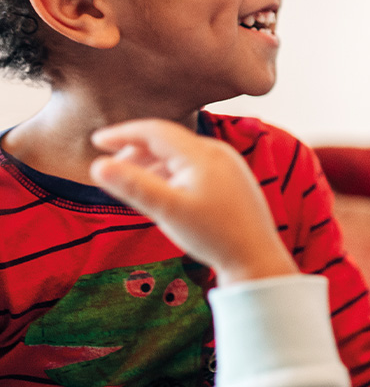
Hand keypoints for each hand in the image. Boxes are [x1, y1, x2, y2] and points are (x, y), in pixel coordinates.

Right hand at [91, 119, 296, 285]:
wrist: (256, 256)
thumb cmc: (212, 234)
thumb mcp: (167, 211)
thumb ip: (133, 186)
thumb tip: (97, 165)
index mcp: (201, 154)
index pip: (156, 131)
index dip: (123, 133)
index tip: (96, 139)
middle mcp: (218, 152)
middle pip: (169, 140)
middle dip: (136, 150)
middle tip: (110, 168)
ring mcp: (229, 164)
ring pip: (182, 154)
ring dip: (154, 163)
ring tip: (131, 181)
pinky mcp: (234, 178)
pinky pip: (196, 166)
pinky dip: (172, 172)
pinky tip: (162, 190)